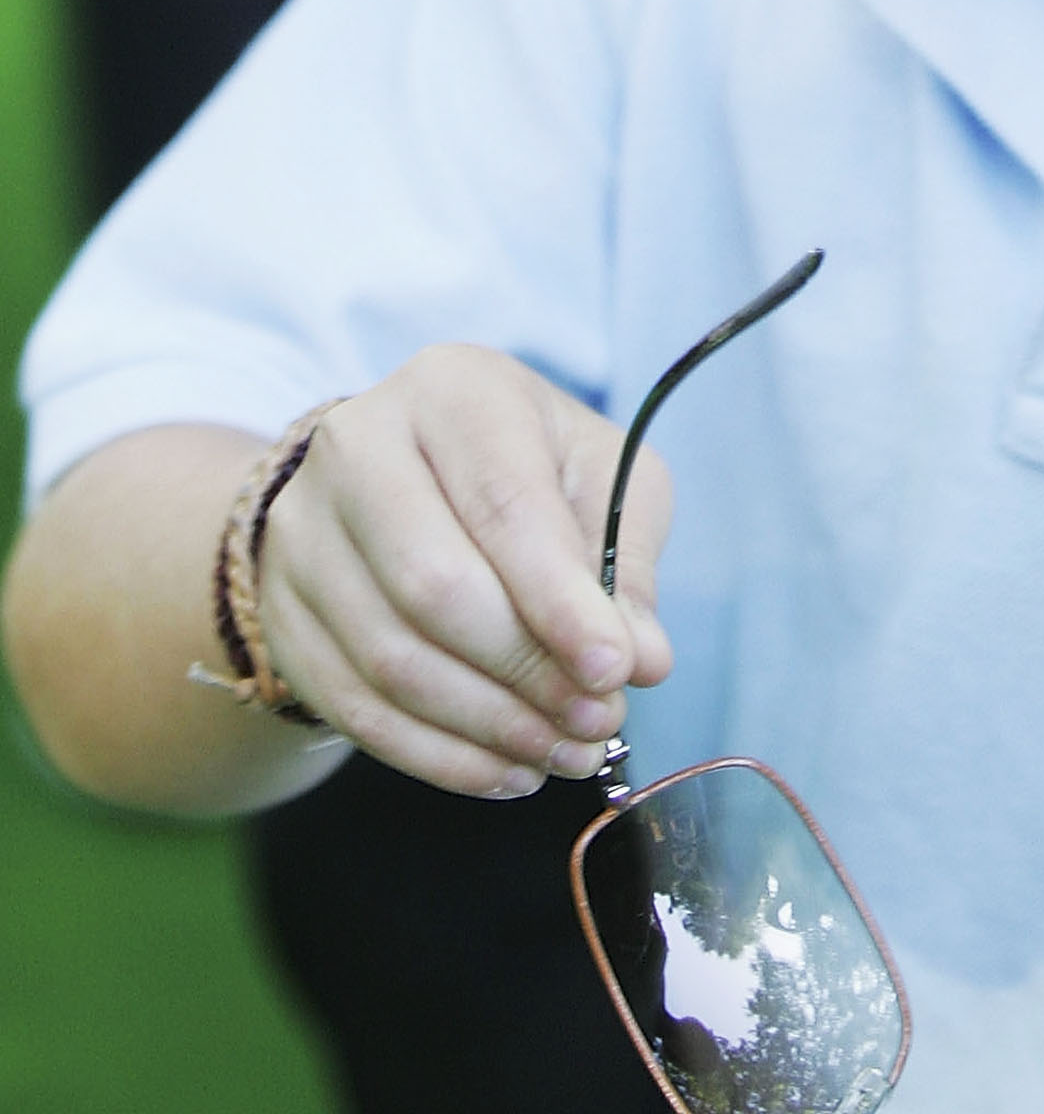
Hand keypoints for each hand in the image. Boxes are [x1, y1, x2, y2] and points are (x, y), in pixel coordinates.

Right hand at [257, 348, 675, 800]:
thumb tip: (643, 659)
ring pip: (392, 658)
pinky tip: (507, 771)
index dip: (558, 598)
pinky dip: (440, 757)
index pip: (503, 501)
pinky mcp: (283, 612)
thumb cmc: (524, 470)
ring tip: (566, 752)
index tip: (615, 671)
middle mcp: (360, 446)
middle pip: (434, 585)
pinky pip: (356, 709)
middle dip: (527, 670)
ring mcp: (304, 532)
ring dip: (490, 726)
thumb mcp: (598, 479)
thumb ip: (624, 563)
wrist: (399, 478)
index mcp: (453, 390)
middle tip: (598, 721)